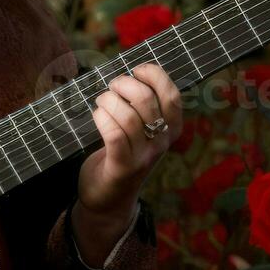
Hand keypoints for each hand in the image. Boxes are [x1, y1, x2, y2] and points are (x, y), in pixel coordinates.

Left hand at [77, 62, 181, 232]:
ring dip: (107, 101)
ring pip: (127, 115)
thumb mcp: (141, 130)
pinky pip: (113, 134)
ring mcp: (143, 156)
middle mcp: (161, 143)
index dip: (154, 75)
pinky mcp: (122, 167)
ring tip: (101, 102)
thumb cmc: (121, 155)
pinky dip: (101, 118)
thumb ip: (141, 106)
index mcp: (171, 129)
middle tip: (111, 88)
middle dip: (122, 85)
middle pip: (146, 100)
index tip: (135, 70)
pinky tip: (97, 116)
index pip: (172, 95)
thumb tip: (128, 72)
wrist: (108, 199)